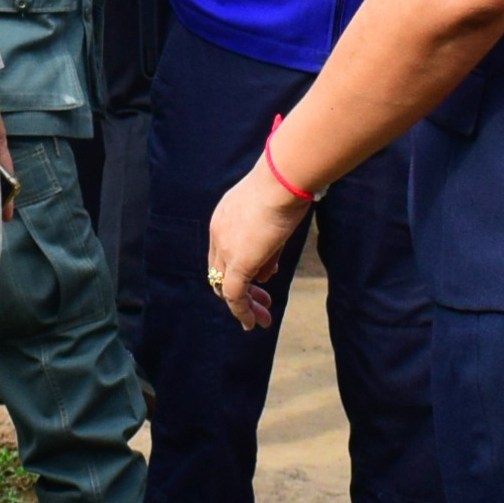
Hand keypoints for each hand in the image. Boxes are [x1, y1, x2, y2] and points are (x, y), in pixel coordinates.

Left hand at [206, 157, 305, 330]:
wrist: (283, 180)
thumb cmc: (285, 188)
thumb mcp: (275, 221)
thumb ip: (268, 250)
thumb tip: (266, 275)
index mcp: (224, 218)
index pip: (224, 252)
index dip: (241, 268)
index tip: (264, 278)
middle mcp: (218, 234)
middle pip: (220, 271)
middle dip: (240, 290)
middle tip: (262, 303)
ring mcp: (226, 249)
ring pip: (225, 286)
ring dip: (244, 305)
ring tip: (260, 319)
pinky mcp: (238, 262)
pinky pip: (234, 295)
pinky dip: (242, 311)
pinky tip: (253, 322)